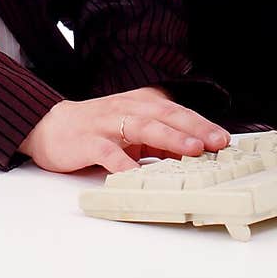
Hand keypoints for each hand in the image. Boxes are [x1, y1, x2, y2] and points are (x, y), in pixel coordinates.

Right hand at [18, 87, 230, 173]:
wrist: (51, 127)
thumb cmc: (98, 130)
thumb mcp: (133, 131)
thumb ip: (159, 140)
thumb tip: (195, 155)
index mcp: (140, 104)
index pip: (175, 111)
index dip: (201, 124)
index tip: (224, 139)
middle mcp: (126, 108)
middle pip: (165, 115)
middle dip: (194, 128)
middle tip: (217, 142)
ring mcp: (107, 124)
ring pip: (143, 126)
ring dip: (170, 137)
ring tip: (192, 150)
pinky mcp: (88, 142)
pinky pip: (108, 152)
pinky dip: (123, 162)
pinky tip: (136, 173)